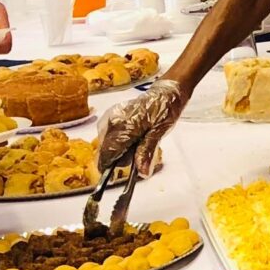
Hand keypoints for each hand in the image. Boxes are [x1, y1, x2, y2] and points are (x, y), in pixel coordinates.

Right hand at [95, 78, 185, 198]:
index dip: (107, 168)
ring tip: (137, 144)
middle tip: (136, 155)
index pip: (107, 153)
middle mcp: (111, 121)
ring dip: (118, 150)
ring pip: (106, 144)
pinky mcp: (111, 117)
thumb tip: (141, 173)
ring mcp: (110, 118)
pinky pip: (108, 136)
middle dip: (117, 158)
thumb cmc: (164, 110)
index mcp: (122, 126)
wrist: (165, 92)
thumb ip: (147, 152)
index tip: (111, 177)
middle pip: (105, 150)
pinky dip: (118, 142)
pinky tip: (132, 139)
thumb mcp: (159, 132)